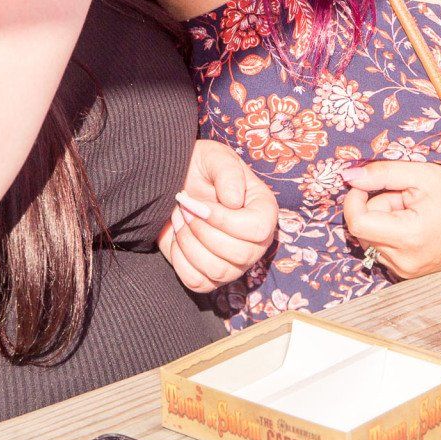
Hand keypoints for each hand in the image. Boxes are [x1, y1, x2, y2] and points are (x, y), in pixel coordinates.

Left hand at [159, 140, 276, 291]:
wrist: (176, 186)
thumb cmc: (201, 169)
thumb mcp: (214, 157)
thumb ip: (227, 172)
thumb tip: (234, 202)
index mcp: (264, 211)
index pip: (257, 230)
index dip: (224, 220)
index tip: (197, 204)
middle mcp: (255, 242)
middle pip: (239, 255)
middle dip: (202, 230)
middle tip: (184, 207)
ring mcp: (235, 264)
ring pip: (218, 271)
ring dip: (189, 243)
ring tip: (180, 219)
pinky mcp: (211, 278)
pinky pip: (197, 282)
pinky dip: (180, 260)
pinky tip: (177, 237)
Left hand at [340, 160, 440, 279]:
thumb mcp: (422, 174)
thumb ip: (382, 173)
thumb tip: (348, 176)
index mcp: (409, 237)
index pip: (357, 223)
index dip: (353, 199)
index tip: (364, 183)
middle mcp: (404, 261)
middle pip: (364, 229)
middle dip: (375, 206)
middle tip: (404, 195)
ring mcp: (406, 270)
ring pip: (371, 238)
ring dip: (383, 220)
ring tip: (412, 210)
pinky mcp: (408, 272)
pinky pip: (382, 248)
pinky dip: (390, 232)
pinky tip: (413, 223)